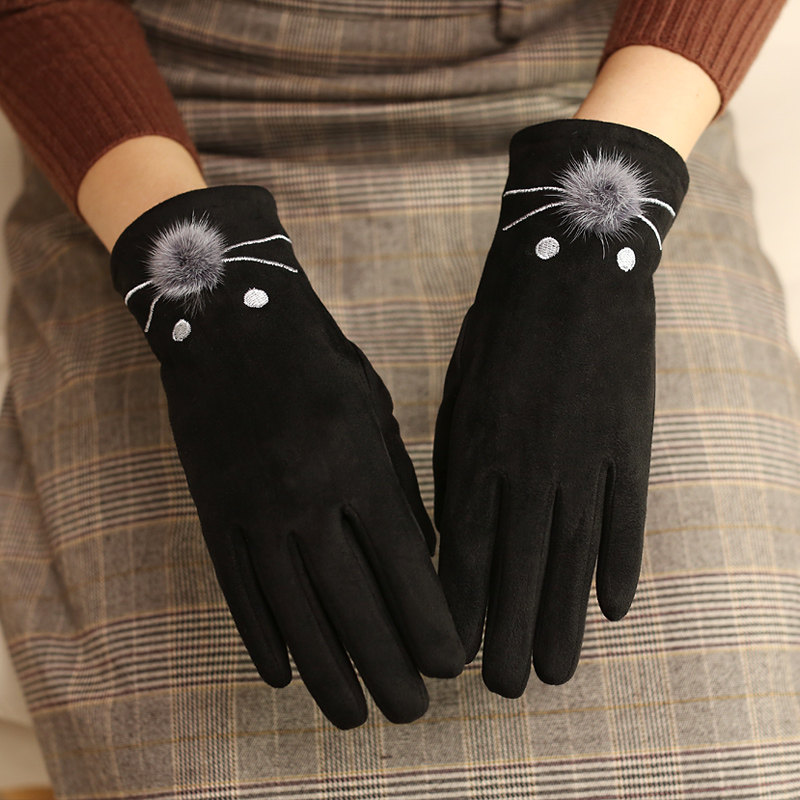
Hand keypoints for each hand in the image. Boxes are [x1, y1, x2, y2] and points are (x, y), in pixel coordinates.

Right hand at [110, 185, 463, 728]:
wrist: (232, 323)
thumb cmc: (320, 365)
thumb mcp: (376, 414)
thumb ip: (396, 489)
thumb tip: (419, 560)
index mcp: (358, 465)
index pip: (402, 565)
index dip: (429, 623)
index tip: (451, 668)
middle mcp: (307, 497)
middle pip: (351, 603)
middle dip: (387, 666)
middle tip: (412, 712)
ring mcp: (253, 509)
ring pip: (293, 612)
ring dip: (325, 672)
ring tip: (352, 714)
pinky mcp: (214, 512)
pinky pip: (238, 589)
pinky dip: (260, 638)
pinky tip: (281, 676)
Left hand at [433, 119, 688, 695]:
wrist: (569, 266)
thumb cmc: (498, 332)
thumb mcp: (458, 394)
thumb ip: (457, 464)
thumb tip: (455, 530)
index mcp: (476, 450)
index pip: (464, 551)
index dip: (460, 609)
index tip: (454, 657)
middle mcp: (528, 465)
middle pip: (519, 568)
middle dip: (509, 634)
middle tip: (507, 688)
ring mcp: (584, 455)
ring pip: (572, 556)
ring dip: (563, 618)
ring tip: (555, 671)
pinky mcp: (629, 440)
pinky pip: (625, 516)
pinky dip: (619, 563)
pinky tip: (612, 608)